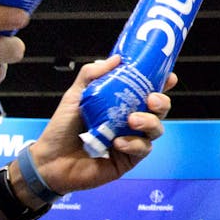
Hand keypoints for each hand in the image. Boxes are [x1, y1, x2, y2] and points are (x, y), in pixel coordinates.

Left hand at [30, 56, 175, 193]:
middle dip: (162, 103)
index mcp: (121, 104)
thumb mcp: (76, 96)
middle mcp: (129, 121)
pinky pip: (142, 150)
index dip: (162, 84)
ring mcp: (131, 141)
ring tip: (132, 120)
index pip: (148, 91)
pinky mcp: (128, 160)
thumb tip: (116, 58)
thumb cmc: (62, 128)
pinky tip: (118, 142)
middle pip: (159, 110)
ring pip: (156, 130)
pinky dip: (133, 144)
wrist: (50, 160)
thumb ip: (92, 75)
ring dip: (149, 122)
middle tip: (151, 99)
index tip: (169, 77)